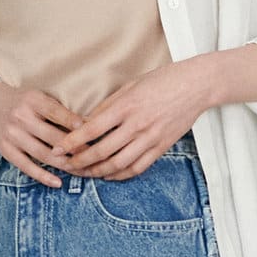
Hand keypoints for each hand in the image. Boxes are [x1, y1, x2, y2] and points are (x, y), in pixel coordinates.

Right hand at [0, 84, 85, 187]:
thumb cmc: (19, 101)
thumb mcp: (36, 97)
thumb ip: (56, 109)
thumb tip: (87, 124)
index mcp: (32, 100)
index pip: (57, 113)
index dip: (75, 123)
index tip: (93, 131)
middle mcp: (21, 117)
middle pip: (53, 137)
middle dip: (75, 148)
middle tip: (94, 156)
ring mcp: (12, 135)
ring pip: (43, 154)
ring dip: (64, 165)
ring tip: (80, 171)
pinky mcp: (6, 150)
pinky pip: (27, 166)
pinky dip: (43, 176)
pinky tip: (58, 182)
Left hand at [53, 60, 212, 177]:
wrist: (196, 85)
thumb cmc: (162, 81)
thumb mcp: (130, 86)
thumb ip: (108, 106)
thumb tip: (86, 123)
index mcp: (126, 106)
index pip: (92, 129)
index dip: (73, 142)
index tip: (59, 148)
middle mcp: (137, 124)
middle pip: (102, 151)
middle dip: (81, 162)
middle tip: (68, 166)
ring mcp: (150, 138)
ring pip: (118, 164)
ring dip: (98, 172)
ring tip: (86, 174)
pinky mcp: (161, 147)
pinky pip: (137, 167)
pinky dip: (121, 175)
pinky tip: (109, 175)